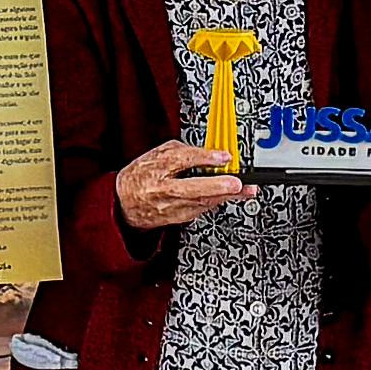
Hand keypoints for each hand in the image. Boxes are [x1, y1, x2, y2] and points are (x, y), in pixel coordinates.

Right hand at [114, 138, 253, 232]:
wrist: (124, 204)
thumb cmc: (141, 176)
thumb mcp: (158, 154)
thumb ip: (184, 151)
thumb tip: (210, 153)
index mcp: (157, 168)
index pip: (181, 160)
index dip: (204, 158)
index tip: (223, 156)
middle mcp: (164, 190)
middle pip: (193, 189)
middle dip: (218, 187)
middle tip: (236, 183)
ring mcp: (173, 207)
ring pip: (203, 202)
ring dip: (227, 196)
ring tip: (246, 190)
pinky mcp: (180, 218)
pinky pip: (203, 208)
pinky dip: (217, 201)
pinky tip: (229, 195)